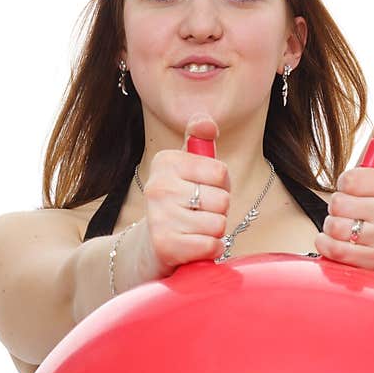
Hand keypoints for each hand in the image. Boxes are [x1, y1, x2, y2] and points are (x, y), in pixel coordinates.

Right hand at [138, 113, 230, 277]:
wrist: (150, 247)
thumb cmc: (179, 204)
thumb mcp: (186, 168)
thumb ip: (198, 141)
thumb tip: (206, 122)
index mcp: (165, 161)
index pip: (220, 172)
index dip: (221, 186)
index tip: (202, 190)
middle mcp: (158, 186)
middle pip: (222, 199)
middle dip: (218, 212)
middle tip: (197, 215)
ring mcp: (159, 216)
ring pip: (219, 224)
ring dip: (214, 233)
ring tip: (194, 230)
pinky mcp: (164, 245)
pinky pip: (211, 245)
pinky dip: (210, 250)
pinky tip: (194, 247)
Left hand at [314, 116, 373, 270]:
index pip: (349, 178)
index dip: (344, 183)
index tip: (356, 189)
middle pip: (338, 203)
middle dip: (337, 206)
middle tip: (351, 210)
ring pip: (335, 226)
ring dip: (331, 226)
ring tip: (346, 225)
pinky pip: (334, 249)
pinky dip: (325, 244)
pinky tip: (335, 241)